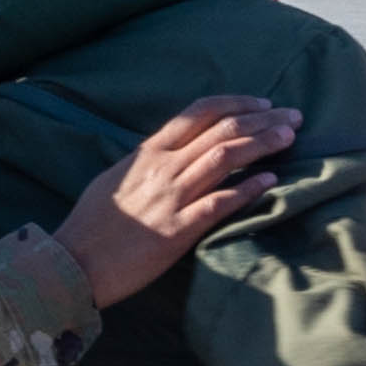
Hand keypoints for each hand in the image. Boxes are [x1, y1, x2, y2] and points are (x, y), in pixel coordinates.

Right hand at [52, 96, 294, 306]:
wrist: (73, 262)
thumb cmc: (91, 224)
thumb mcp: (116, 179)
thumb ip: (146, 163)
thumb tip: (171, 153)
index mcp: (148, 152)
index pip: (198, 113)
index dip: (236, 103)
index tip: (262, 102)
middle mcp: (162, 168)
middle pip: (221, 130)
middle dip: (263, 119)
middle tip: (293, 116)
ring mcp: (171, 197)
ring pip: (225, 157)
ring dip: (263, 144)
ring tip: (290, 137)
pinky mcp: (178, 230)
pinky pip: (219, 203)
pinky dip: (248, 189)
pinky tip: (270, 181)